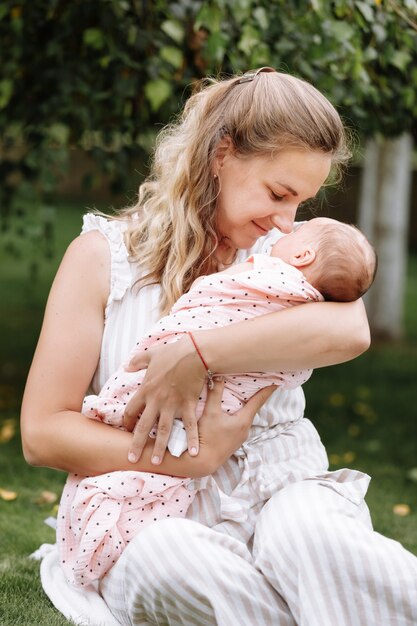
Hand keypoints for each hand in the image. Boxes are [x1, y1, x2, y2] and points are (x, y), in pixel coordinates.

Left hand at [124, 335, 205, 463]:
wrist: (193, 353)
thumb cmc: (172, 353)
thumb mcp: (151, 354)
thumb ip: (138, 361)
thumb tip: (127, 365)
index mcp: (146, 390)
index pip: (131, 410)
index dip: (127, 422)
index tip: (127, 430)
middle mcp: (156, 401)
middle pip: (144, 426)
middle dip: (137, 444)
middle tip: (131, 459)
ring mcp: (172, 405)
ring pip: (164, 430)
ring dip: (159, 448)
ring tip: (155, 462)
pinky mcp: (188, 405)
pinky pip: (189, 426)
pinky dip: (192, 440)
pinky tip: (193, 453)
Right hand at [197, 379, 275, 472]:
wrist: (202, 462)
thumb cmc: (206, 436)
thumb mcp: (210, 412)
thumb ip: (215, 394)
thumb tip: (218, 376)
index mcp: (243, 421)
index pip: (259, 401)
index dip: (268, 390)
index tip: (278, 381)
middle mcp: (245, 429)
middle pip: (253, 408)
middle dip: (256, 396)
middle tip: (260, 384)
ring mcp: (240, 437)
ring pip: (245, 416)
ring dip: (246, 406)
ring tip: (245, 396)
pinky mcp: (233, 441)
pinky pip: (240, 424)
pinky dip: (239, 415)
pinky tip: (232, 413)